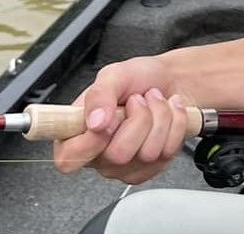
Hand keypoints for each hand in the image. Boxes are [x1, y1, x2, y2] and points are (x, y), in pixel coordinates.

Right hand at [51, 54, 199, 183]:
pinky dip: (175, 125)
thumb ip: (99, 95)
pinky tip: (168, 114)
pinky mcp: (152, 167)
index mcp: (78, 133)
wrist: (171, 80)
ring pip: (148, 154)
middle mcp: (99, 155)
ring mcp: (126, 165)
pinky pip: (168, 153)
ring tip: (154, 103)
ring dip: (160, 117)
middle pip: (118, 155)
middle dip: (139, 118)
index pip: (68, 159)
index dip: (90, 142)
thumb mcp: (113, 75)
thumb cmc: (138, 79)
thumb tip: (93, 122)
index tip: (109, 119)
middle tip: (139, 100)